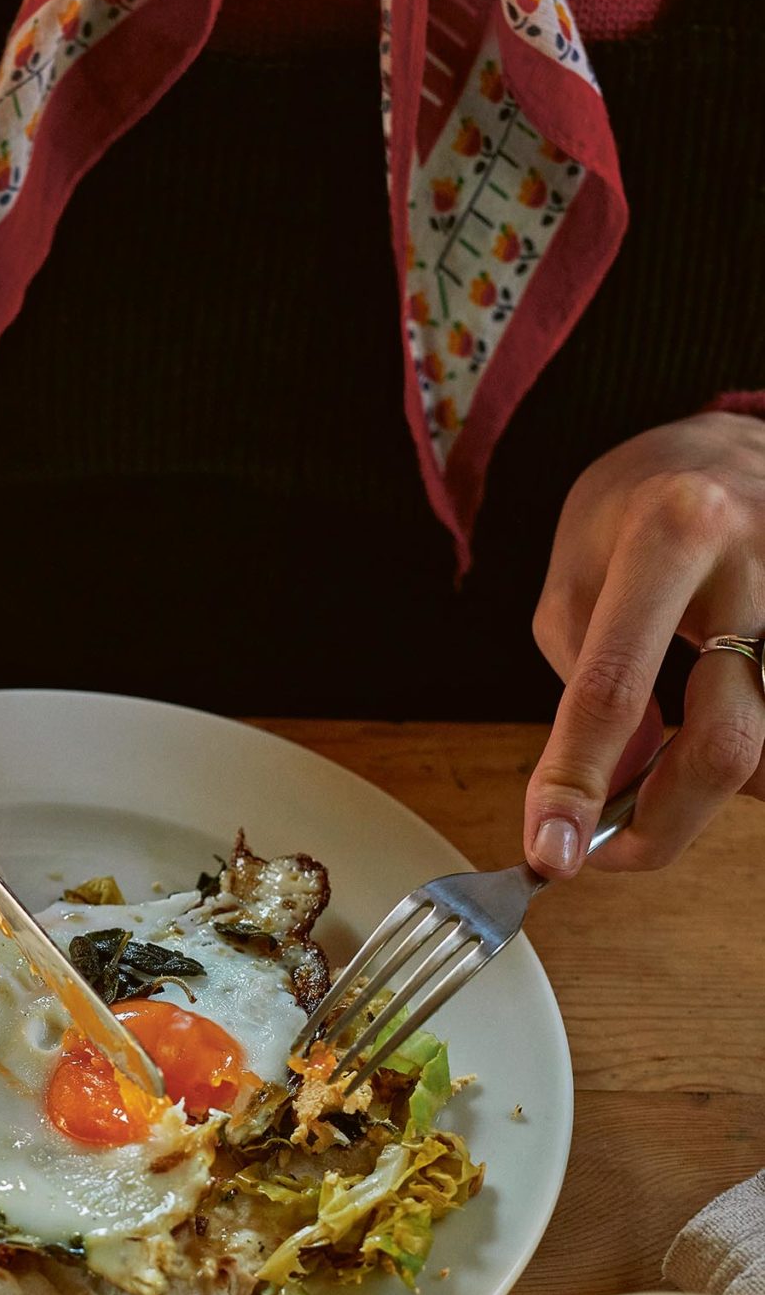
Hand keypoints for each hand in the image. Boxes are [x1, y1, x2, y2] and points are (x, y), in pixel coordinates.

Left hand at [524, 412, 764, 873]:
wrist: (737, 441)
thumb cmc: (644, 505)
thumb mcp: (578, 572)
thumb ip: (583, 684)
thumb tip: (610, 790)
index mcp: (672, 534)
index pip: (615, 686)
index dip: (576, 783)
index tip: (551, 853)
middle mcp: (757, 563)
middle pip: (727, 744)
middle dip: (664, 823)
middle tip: (610, 849)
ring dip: (708, 792)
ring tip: (662, 763)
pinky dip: (747, 762)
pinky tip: (713, 731)